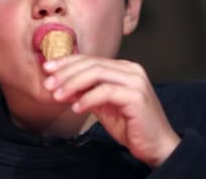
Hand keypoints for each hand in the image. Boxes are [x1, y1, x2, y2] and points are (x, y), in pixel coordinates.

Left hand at [43, 55, 180, 166]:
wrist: (156, 145)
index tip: (48, 69)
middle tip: (48, 84)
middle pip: (92, 64)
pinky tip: (76, 107)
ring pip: (98, 74)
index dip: (68, 62)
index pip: (91, 59)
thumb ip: (87, 93)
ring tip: (57, 96)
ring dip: (73, 84)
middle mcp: (131, 70)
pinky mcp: (136, 96)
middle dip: (66, 73)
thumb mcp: (104, 106)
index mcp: (124, 69)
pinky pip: (106, 92)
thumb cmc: (131, 126)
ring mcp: (136, 82)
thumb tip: (63, 85)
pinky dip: (88, 98)